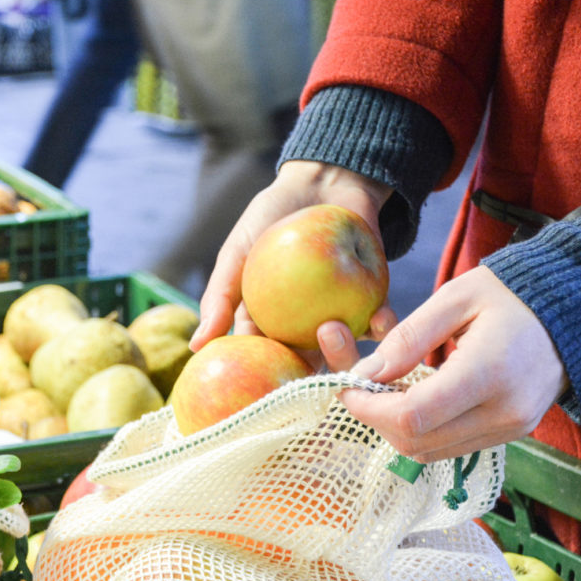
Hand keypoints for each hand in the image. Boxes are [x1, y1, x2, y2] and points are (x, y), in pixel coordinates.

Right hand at [189, 160, 395, 369]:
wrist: (322, 183)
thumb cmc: (271, 219)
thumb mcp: (236, 255)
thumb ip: (220, 299)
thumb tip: (197, 347)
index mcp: (270, 327)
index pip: (265, 362)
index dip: (265, 383)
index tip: (266, 397)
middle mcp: (305, 330)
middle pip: (308, 366)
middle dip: (309, 376)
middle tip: (305, 371)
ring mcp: (340, 318)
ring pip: (346, 352)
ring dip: (345, 353)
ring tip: (332, 330)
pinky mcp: (373, 302)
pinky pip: (381, 324)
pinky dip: (382, 326)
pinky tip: (380, 321)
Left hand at [338, 266, 569, 461]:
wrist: (576, 311)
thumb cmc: (512, 295)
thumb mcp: (455, 298)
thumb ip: (408, 337)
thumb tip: (367, 373)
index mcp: (489, 373)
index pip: (412, 415)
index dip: (368, 408)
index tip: (346, 387)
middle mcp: (504, 412)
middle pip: (416, 442)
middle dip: (376, 420)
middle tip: (359, 389)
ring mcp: (511, 429)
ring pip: (430, 452)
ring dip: (396, 428)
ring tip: (387, 391)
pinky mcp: (512, 434)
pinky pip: (451, 447)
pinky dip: (422, 430)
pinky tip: (415, 398)